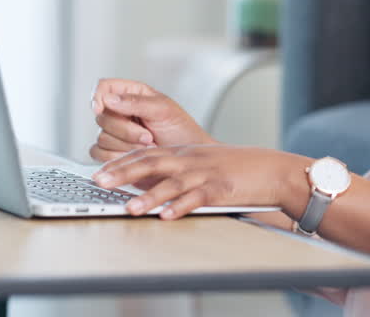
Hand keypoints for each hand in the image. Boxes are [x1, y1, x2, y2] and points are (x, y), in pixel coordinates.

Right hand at [88, 79, 214, 162]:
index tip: (102, 108)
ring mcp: (116, 134)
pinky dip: (117, 158)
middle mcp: (121, 113)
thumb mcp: (165, 110)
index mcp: (133, 95)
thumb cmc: (183, 133)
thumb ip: (136, 102)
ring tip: (149, 147)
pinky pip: (100, 154)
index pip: (104, 87)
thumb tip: (109, 99)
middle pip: (102, 116)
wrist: (188, 163)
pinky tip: (136, 158)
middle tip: (149, 136)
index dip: (98, 96)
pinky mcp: (113, 155)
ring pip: (102, 137)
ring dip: (126, 146)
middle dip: (126, 130)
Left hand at [92, 145, 308, 219]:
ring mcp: (206, 173)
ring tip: (130, 208)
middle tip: (100, 181)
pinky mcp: (221, 188)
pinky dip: (181, 207)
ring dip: (149, 195)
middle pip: (151, 162)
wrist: (271, 169)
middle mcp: (191, 160)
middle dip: (123, 173)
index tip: (98, 172)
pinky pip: (198, 198)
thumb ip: (176, 169)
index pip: (146, 154)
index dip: (121, 162)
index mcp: (184, 153)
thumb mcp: (202, 163)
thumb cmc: (236, 169)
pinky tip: (167, 216)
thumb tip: (146, 183)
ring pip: (172, 182)